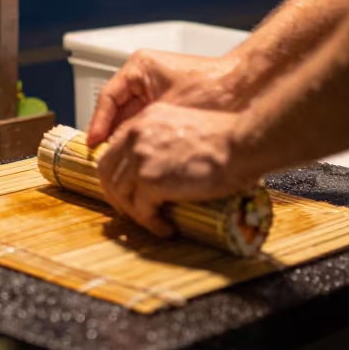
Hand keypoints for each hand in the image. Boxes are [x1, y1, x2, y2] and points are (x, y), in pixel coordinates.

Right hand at [87, 49, 244, 146]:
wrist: (246, 90)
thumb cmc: (214, 88)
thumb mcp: (168, 109)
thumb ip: (139, 126)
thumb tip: (118, 147)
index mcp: (140, 67)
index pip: (108, 97)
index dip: (99, 123)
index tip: (94, 143)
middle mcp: (145, 76)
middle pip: (117, 109)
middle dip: (111, 134)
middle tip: (103, 157)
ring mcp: (156, 90)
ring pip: (130, 118)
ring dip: (126, 139)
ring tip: (119, 159)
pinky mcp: (168, 105)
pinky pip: (146, 124)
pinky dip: (142, 139)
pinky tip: (140, 156)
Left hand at [95, 102, 256, 237]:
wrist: (240, 142)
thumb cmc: (226, 138)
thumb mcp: (184, 127)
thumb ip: (165, 141)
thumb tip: (163, 166)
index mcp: (143, 121)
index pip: (114, 149)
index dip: (116, 172)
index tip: (124, 188)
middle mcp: (135, 136)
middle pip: (108, 172)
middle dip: (116, 195)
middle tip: (130, 210)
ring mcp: (139, 159)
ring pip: (121, 194)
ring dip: (134, 213)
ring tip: (151, 222)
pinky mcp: (150, 182)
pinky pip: (142, 211)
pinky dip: (151, 224)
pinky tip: (165, 229)